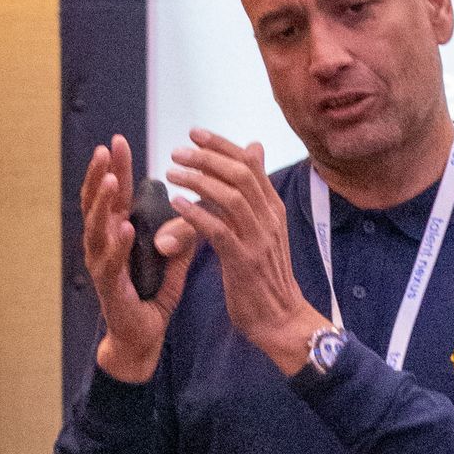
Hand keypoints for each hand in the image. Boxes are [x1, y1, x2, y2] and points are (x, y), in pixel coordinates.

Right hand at [80, 134, 197, 382]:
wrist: (142, 335)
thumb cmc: (151, 293)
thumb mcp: (172, 258)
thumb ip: (181, 232)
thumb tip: (200, 205)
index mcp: (117, 232)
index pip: (115, 193)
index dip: (115, 167)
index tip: (119, 140)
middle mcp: (103, 244)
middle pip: (97, 202)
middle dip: (101, 174)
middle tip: (107, 148)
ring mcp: (102, 265)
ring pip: (96, 228)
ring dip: (103, 204)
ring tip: (111, 181)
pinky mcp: (109, 288)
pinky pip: (111, 263)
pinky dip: (118, 244)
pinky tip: (124, 227)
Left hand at [166, 131, 326, 374]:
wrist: (282, 319)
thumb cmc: (265, 274)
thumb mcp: (266, 226)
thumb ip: (255, 190)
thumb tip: (254, 146)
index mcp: (273, 208)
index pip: (250, 163)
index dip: (221, 145)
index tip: (193, 133)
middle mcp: (270, 219)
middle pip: (240, 174)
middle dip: (206, 158)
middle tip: (176, 152)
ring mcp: (259, 240)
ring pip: (230, 197)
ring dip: (198, 181)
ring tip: (171, 173)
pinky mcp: (244, 262)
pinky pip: (218, 231)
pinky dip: (196, 214)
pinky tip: (176, 204)